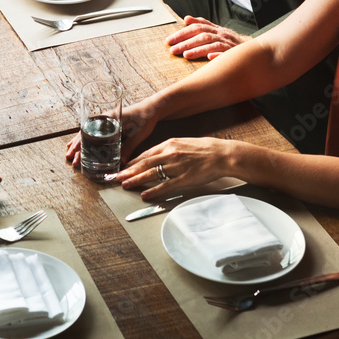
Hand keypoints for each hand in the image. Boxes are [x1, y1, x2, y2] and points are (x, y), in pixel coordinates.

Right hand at [65, 101, 159, 166]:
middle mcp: (104, 120)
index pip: (89, 132)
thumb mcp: (137, 135)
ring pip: (88, 134)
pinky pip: (95, 134)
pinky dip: (87, 141)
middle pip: (86, 134)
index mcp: (108, 119)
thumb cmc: (145, 118)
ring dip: (79, 144)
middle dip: (76, 147)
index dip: (80, 144)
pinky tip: (82, 146)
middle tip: (70, 159)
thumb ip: (128, 148)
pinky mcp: (110, 126)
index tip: (74, 153)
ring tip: (70, 154)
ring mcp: (106, 122)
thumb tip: (119, 164)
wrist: (153, 108)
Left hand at [115, 137, 232, 200]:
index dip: (132, 162)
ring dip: (136, 180)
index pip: (146, 154)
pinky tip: (145, 195)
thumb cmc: (205, 148)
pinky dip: (153, 191)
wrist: (222, 154)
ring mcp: (176, 167)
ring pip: (151, 174)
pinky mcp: (184, 178)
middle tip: (116, 177)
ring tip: (125, 185)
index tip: (123, 167)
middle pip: (144, 164)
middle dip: (128, 171)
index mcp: (169, 144)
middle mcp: (170, 154)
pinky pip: (165, 186)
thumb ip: (170, 149)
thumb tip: (157, 156)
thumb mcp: (184, 143)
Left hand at [167, 16, 250, 59]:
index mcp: (215, 29)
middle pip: (202, 36)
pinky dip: (219, 56)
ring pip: (212, 44)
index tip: (169, 41)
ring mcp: (228, 44)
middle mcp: (221, 34)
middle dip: (186, 42)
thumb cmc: (230, 40)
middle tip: (173, 50)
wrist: (253, 48)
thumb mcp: (216, 30)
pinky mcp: (235, 54)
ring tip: (186, 55)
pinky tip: (210, 58)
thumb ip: (202, 24)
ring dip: (198, 49)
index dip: (182, 33)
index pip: (196, 28)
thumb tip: (186, 18)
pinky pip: (227, 54)